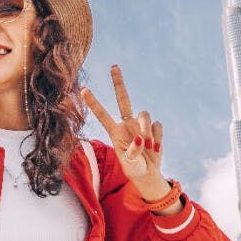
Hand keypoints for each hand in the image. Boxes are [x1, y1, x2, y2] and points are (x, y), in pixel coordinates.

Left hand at [81, 65, 173, 203]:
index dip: (93, 102)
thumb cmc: (135, 169)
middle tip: (113, 67)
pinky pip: (157, 126)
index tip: (83, 89)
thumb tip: (140, 138)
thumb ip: (133, 152)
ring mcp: (140, 125)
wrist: (149, 174)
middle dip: (119, 83)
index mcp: (115, 132)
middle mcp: (127, 124)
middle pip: (124, 99)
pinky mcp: (154, 128)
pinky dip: (157, 138)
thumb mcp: (130, 164)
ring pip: (145, 114)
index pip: (102, 114)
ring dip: (147, 130)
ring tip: (148, 147)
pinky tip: (155, 148)